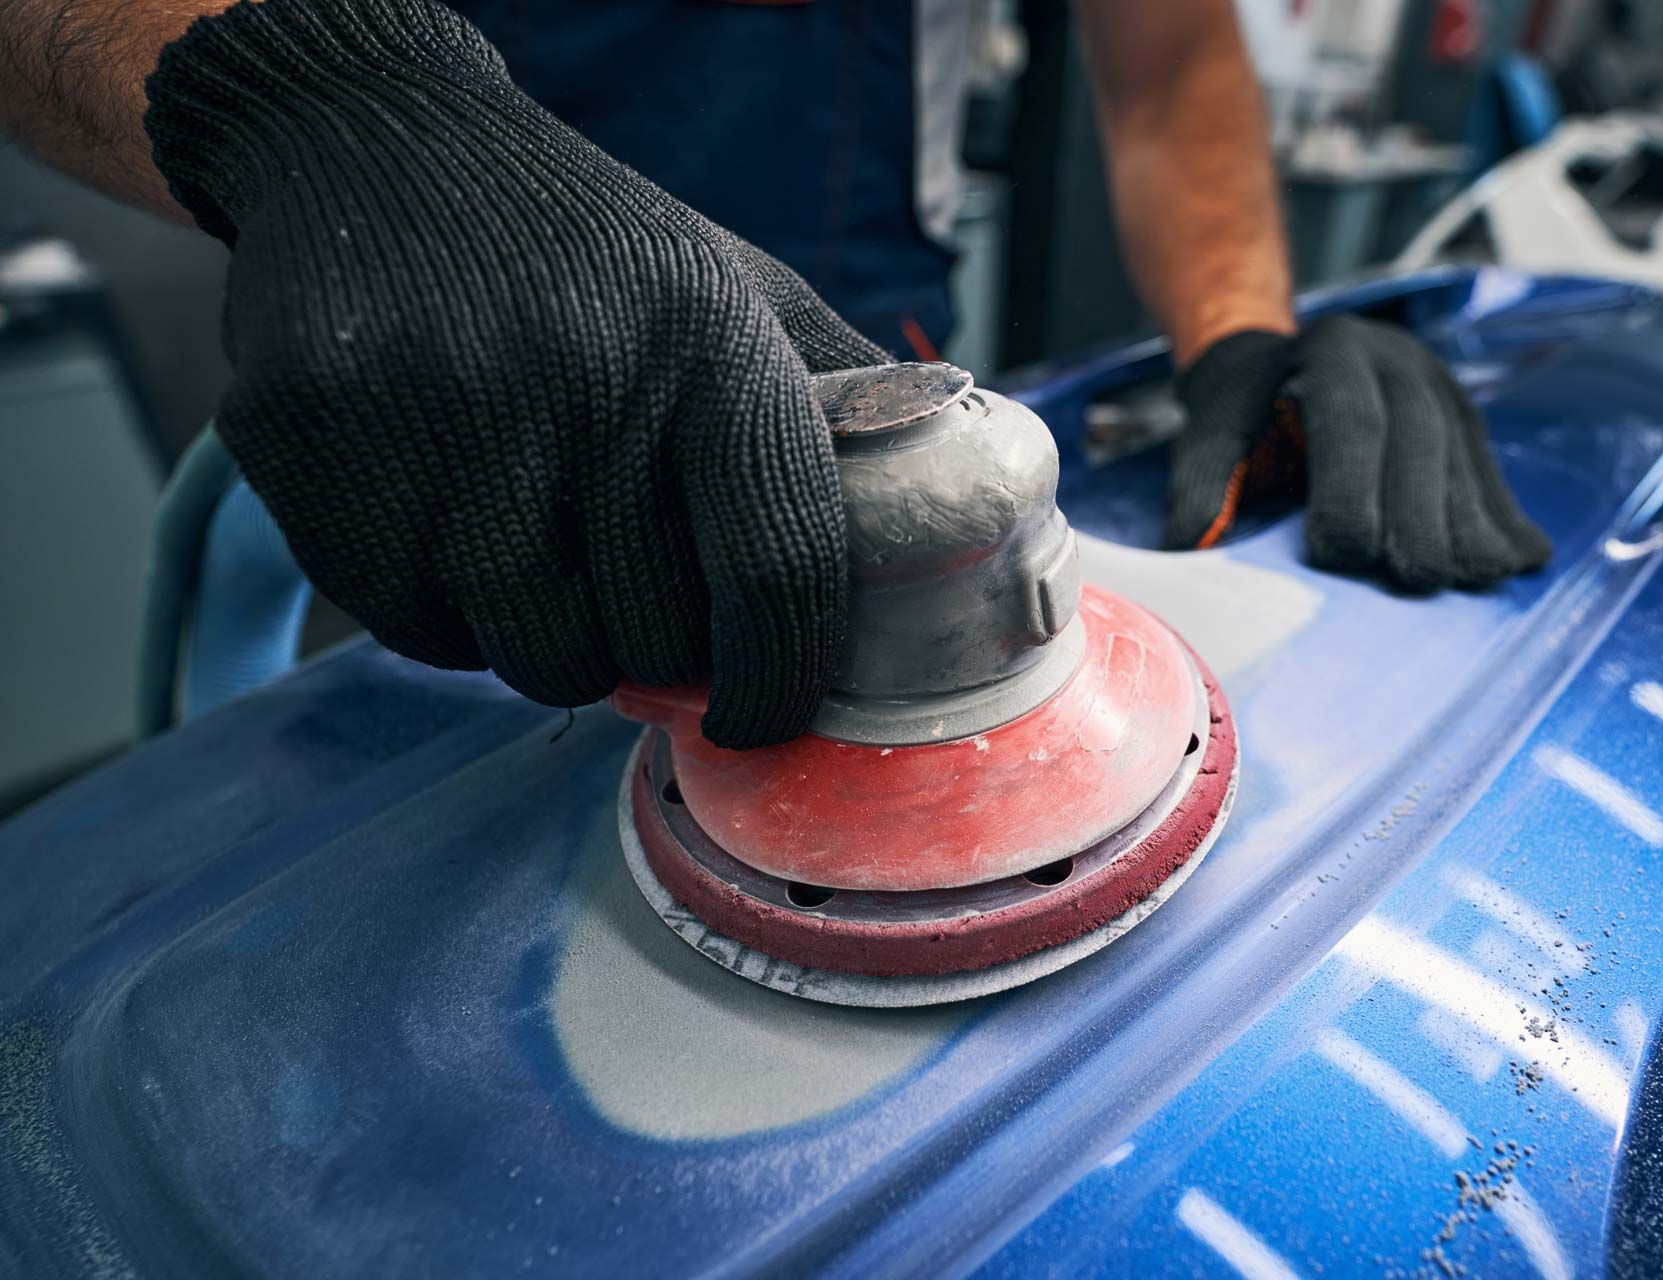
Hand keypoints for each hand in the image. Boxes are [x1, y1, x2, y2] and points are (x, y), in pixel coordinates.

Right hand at [145, 0, 885, 747]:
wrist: (377, 147)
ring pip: (536, 655)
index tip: (762, 712)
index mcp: (711, 343)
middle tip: (638, 599)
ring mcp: (442, 420)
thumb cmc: (585, 250)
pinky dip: (450, 621)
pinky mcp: (320, 450)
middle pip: (652, 637)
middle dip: (661, 654)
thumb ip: (841, 398)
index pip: (779, 570)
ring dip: (555, 643)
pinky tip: (454, 533)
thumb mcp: (736, 287)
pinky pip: (418, 632)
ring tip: (549, 556)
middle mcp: (581, 380)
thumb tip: (944, 500)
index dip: (782, 676)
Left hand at [1165, 317, 1551, 590]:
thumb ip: (1202, 480)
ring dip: (1472, 525)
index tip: (1344, 555)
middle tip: (1417, 582)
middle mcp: (1399, 360)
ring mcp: (1441, 387)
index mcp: (1334, 352)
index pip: (1352, 423)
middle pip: (1421, 441)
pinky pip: (1491, 472)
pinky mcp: (1467, 421)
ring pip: (1465, 458)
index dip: (1354, 490)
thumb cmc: (1246, 407)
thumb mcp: (1213, 428)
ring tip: (1470, 582)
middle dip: (1422, 515)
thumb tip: (1189, 545)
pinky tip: (1515, 563)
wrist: (1286, 360)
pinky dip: (1503, 519)